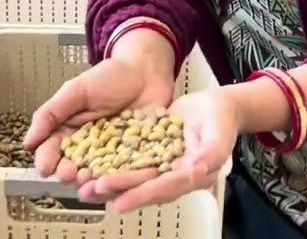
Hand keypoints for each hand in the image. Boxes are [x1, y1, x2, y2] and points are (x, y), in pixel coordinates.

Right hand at [24, 57, 174, 183]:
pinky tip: (118, 182)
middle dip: (69, 175)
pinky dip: (122, 182)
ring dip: (93, 184)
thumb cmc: (110, 77)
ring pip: (99, 178)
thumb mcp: (75, 91)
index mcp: (69, 133)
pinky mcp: (136, 160)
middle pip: (74, 170)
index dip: (47, 161)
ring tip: (90, 183)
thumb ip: (51, 114)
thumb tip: (27, 142)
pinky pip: (128, 175)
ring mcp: (112, 157)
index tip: (45, 167)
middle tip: (69, 174)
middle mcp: (89, 150)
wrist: (147, 71)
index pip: (51, 152)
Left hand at [80, 87, 237, 211]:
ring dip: (110, 181)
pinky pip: (131, 159)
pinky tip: (93, 163)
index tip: (121, 202)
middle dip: (118, 190)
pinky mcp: (152, 151)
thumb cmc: (221, 118)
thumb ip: (210, 154)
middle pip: (144, 185)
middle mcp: (175, 174)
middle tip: (93, 191)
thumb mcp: (219, 135)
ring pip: (133, 175)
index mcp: (194, 175)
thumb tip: (196, 170)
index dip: (142, 194)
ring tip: (86, 185)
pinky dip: (112, 162)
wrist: (215, 105)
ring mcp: (162, 164)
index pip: (165, 187)